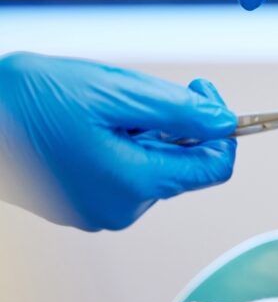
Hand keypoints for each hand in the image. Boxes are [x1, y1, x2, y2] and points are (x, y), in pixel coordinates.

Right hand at [0, 52, 236, 230]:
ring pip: (153, 165)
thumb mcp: (115, 92)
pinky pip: (123, 172)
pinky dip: (121, 144)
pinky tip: (88, 125)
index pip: (214, 168)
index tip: (203, 94)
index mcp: (134, 184)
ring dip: (145, 132)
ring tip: (101, 109)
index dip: (221, 128)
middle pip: (183, 165)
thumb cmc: (28, 100)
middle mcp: (120, 209)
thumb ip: (179, 110)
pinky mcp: (80, 204)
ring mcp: (97, 210)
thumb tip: (225, 122)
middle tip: (140, 91)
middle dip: (175, 124)